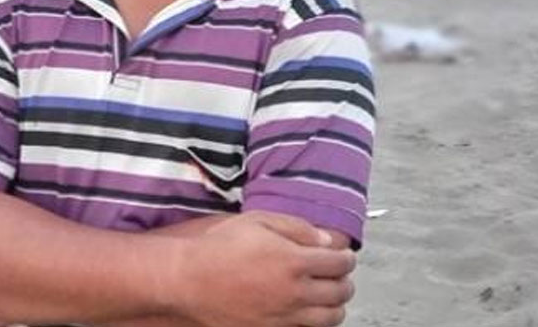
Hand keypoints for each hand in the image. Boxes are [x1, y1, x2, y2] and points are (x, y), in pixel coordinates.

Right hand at [166, 211, 355, 326]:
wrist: (190, 281)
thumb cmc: (220, 247)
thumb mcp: (258, 221)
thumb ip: (296, 228)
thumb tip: (326, 240)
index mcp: (294, 261)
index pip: (339, 263)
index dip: (347, 258)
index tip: (344, 256)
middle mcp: (295, 291)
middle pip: (340, 292)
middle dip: (345, 282)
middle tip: (340, 275)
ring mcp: (285, 315)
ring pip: (330, 317)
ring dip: (336, 305)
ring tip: (330, 296)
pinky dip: (316, 321)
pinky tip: (308, 310)